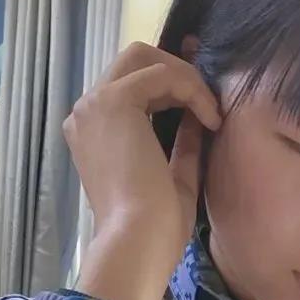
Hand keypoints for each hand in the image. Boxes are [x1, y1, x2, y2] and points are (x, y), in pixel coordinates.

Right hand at [63, 41, 221, 299]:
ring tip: (213, 115)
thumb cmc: (154, 225)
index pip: (132, 85)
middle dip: (179, 72)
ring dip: (187, 79)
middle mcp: (87, 112)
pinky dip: (192, 89)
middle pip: (135, 60)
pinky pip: (162, 74)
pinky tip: (211, 120)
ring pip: (145, 58)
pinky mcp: (114, 102)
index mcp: (94, 132)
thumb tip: (198, 117)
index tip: (206, 101)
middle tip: (210, 103)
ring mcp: (95, 104)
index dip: (171, 84)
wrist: (137, 242)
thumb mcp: (174, 176)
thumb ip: (182, 143)